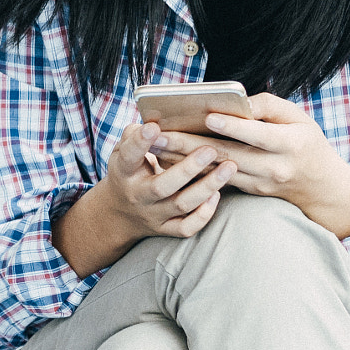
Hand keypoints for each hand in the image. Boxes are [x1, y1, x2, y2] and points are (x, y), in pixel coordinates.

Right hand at [51, 122, 236, 276]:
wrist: (121, 213)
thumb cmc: (130, 171)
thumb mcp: (121, 151)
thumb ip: (134, 135)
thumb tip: (155, 119)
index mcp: (124, 172)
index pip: (129, 156)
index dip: (140, 143)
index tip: (154, 126)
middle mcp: (138, 196)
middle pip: (162, 186)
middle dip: (188, 169)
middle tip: (210, 150)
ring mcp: (153, 215)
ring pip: (181, 205)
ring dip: (207, 187)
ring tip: (229, 167)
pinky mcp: (165, 229)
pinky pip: (186, 228)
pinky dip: (204, 214)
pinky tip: (217, 195)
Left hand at [153, 94, 349, 237]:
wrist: (320, 187)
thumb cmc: (307, 142)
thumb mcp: (299, 118)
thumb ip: (269, 107)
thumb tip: (237, 100)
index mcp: (290, 144)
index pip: (258, 135)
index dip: (234, 127)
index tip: (208, 117)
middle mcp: (274, 167)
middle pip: (228, 155)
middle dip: (191, 145)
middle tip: (161, 134)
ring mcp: (260, 183)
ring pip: (216, 171)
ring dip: (184, 160)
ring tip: (157, 146)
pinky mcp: (249, 192)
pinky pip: (217, 181)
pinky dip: (193, 171)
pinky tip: (170, 161)